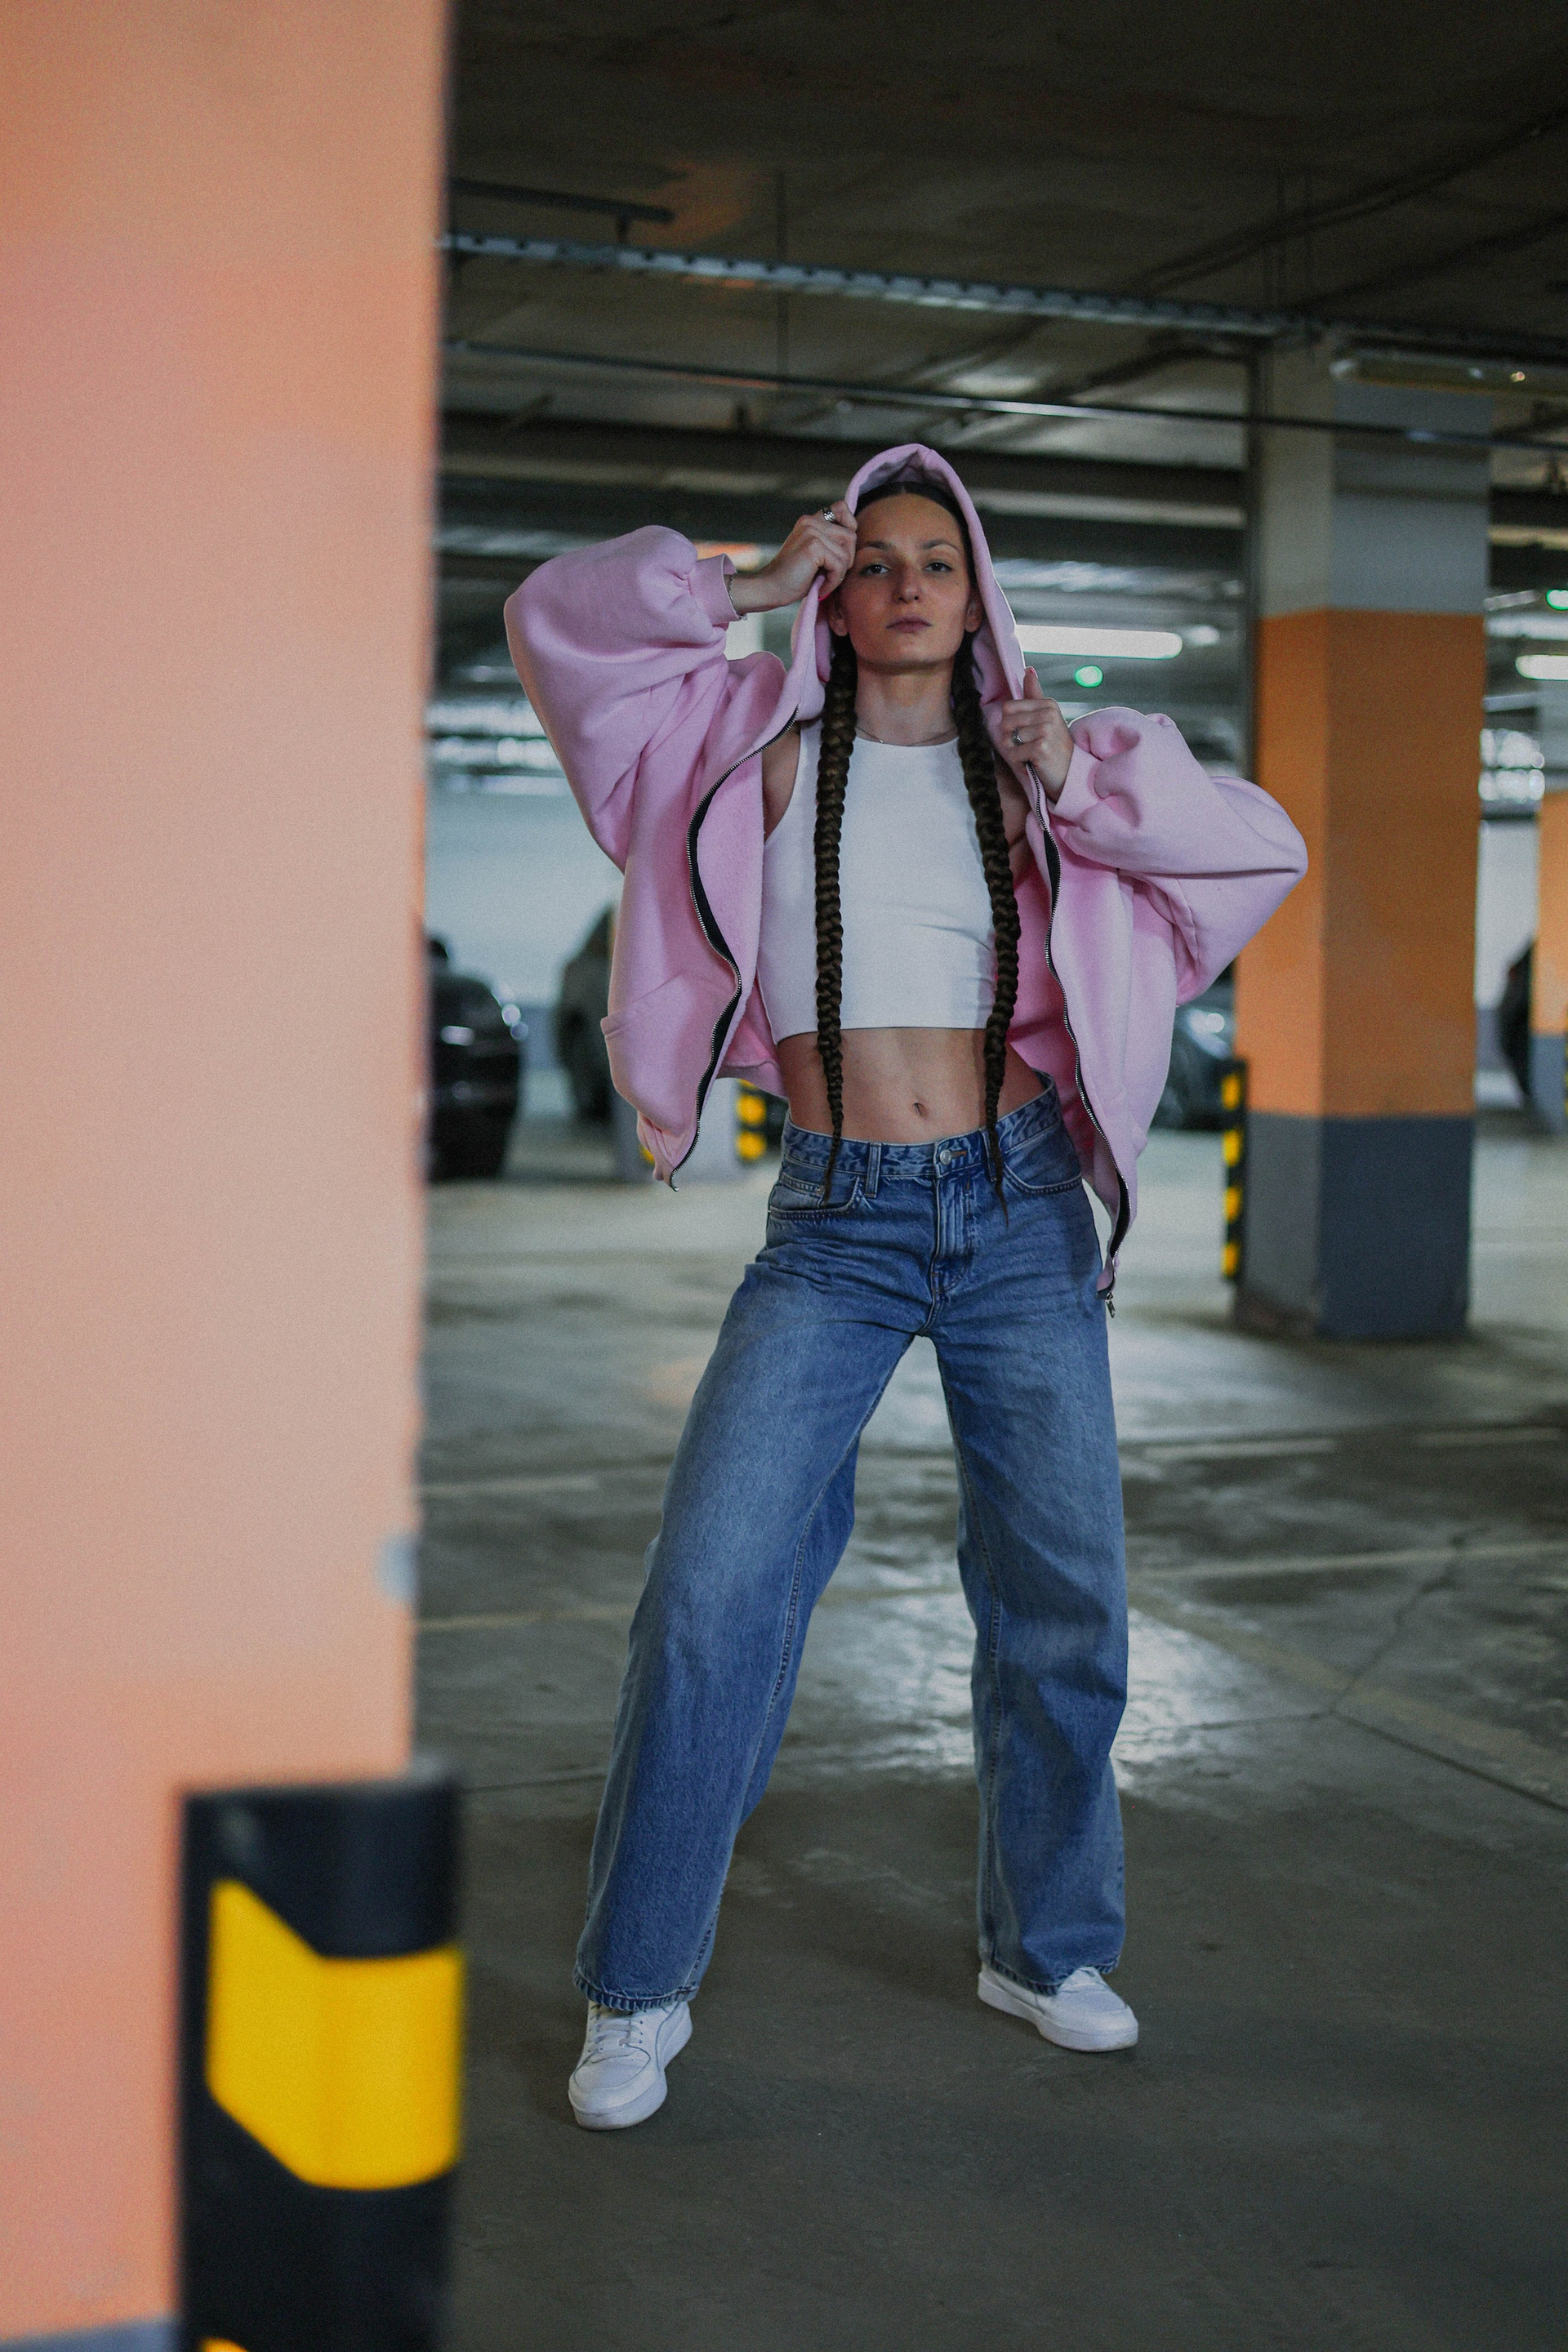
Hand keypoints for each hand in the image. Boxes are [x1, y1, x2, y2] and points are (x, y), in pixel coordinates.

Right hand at [727, 500, 856, 614]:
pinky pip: (839, 565)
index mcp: (810, 521)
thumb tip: (855, 543)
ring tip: (824, 583)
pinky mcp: (813, 546)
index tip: (844, 547)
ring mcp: (812, 532)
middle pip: (850, 536)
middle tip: (832, 575)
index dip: (850, 524)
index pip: (841, 508)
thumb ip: (830, 544)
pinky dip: (833, 581)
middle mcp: (811, 522)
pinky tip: (821, 588)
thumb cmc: (793, 577)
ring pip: (846, 553)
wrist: (770, 588)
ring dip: (839, 574)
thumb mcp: (815, 555)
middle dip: (847, 559)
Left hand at [996, 669, 1073, 799]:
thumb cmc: (1055, 746)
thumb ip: (1034, 694)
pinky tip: (1032, 762)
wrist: (1070, 772)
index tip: (1025, 732)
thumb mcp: (1047, 717)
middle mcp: (1048, 714)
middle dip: (1011, 738)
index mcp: (1048, 703)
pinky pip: (1013, 753)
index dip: (1010, 723)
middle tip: (1028, 746)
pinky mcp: (1041, 747)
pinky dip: (1019, 762)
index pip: (1008, 708)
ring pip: (1008, 739)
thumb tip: (1028, 670)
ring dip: (1015, 751)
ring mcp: (1046, 730)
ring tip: (1031, 754)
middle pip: (1006, 723)